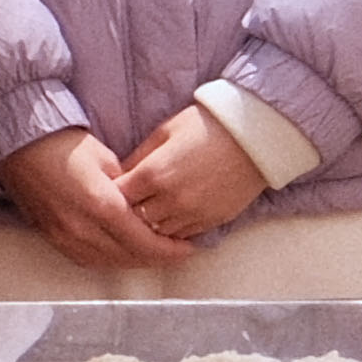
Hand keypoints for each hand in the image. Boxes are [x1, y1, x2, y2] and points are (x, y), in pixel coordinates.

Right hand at [0, 125, 183, 269]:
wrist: (18, 144)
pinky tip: (121, 253)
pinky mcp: (52, 238)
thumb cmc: (63, 143)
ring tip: (152, 252)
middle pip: (130, 257)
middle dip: (157, 257)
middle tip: (176, 250)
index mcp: (101, 205)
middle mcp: (82, 228)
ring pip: (109, 263)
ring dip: (134, 261)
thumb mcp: (107, 159)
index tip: (188, 248)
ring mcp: (64, 237)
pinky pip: (87, 260)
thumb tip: (146, 205)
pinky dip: (109, 260)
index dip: (170, 250)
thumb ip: (129, 188)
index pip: (144, 242)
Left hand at [116, 105, 270, 243]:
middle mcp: (171, 199)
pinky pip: (181, 236)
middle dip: (126, 213)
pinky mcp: (211, 222)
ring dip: (148, 226)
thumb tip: (119, 175)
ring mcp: (192, 214)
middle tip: (123, 206)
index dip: (108, 195)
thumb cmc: (207, 125)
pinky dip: (172, 230)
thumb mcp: (165, 131)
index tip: (107, 190)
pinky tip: (170, 218)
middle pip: (133, 220)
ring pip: (156, 233)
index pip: (116, 197)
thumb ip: (139, 157)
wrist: (255, 137)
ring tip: (146, 213)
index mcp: (154, 173)